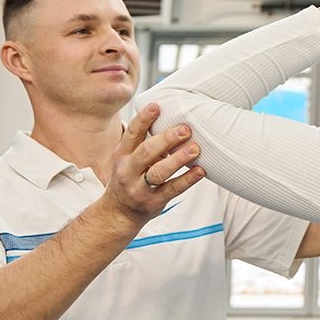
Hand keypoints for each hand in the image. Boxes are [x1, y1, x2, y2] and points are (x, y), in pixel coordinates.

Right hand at [98, 102, 205, 229]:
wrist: (118, 213)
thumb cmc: (129, 177)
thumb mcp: (128, 159)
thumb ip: (144, 142)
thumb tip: (172, 117)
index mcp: (122, 155)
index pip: (132, 134)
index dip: (143, 119)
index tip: (156, 106)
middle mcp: (128, 171)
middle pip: (146, 152)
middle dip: (166, 139)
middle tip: (185, 129)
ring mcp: (140, 188)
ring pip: (159, 172)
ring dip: (178, 160)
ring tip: (195, 148)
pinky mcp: (154, 202)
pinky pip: (172, 190)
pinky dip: (187, 180)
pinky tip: (200, 170)